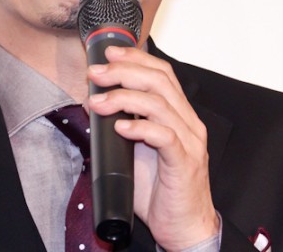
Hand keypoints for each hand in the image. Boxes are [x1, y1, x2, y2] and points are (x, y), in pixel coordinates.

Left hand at [87, 45, 218, 250]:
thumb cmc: (159, 188)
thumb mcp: (135, 148)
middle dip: (124, 71)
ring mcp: (189, 141)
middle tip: (96, 74)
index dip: (135, 58)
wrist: (182, 228)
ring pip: (159, 104)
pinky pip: (164, 136)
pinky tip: (120, 127)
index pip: (161, 73)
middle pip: (159, 81)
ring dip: (123, 98)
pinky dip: (140, 127)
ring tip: (98, 103)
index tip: (109, 53)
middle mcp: (188, 122)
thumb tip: (93, 100)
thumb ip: (120, 122)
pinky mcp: (184, 163)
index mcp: (179, 113)